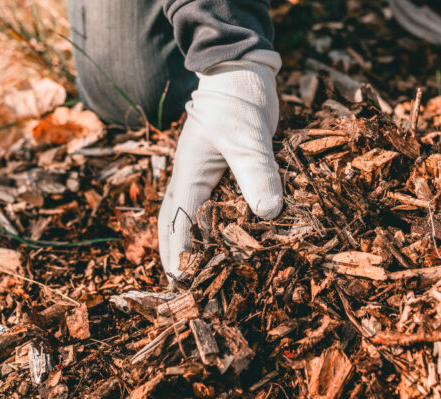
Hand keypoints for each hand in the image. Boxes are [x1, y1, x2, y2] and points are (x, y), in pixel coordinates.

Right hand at [158, 50, 282, 281]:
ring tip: (193, 271)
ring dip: (187, 242)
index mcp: (189, 175)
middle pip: (173, 223)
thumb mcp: (247, 138)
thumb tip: (267, 214)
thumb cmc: (238, 103)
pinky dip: (210, 224)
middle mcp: (189, 178)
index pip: (180, 223)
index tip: (184, 285)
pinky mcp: (220, 170)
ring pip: (187, 215)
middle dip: (174, 255)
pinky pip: (209, 204)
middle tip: (180, 288)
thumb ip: (255, 172)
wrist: (241, 74)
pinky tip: (224, 237)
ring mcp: (202, 174)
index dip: (181, 255)